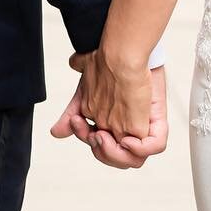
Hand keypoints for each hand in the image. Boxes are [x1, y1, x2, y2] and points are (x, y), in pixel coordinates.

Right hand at [49, 60, 168, 169]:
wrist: (120, 51)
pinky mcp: (153, 120)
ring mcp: (141, 126)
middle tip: (95, 133)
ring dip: (115, 153)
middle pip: (116, 158)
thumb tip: (56, 133)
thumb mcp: (84, 95)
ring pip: (135, 159)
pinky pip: (154, 146)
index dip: (88, 139)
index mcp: (114, 124)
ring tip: (104, 135)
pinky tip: (126, 139)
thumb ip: (72, 115)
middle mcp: (127, 127)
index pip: (102, 148)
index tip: (79, 121)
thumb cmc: (106, 66)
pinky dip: (139, 148)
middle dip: (101, 150)